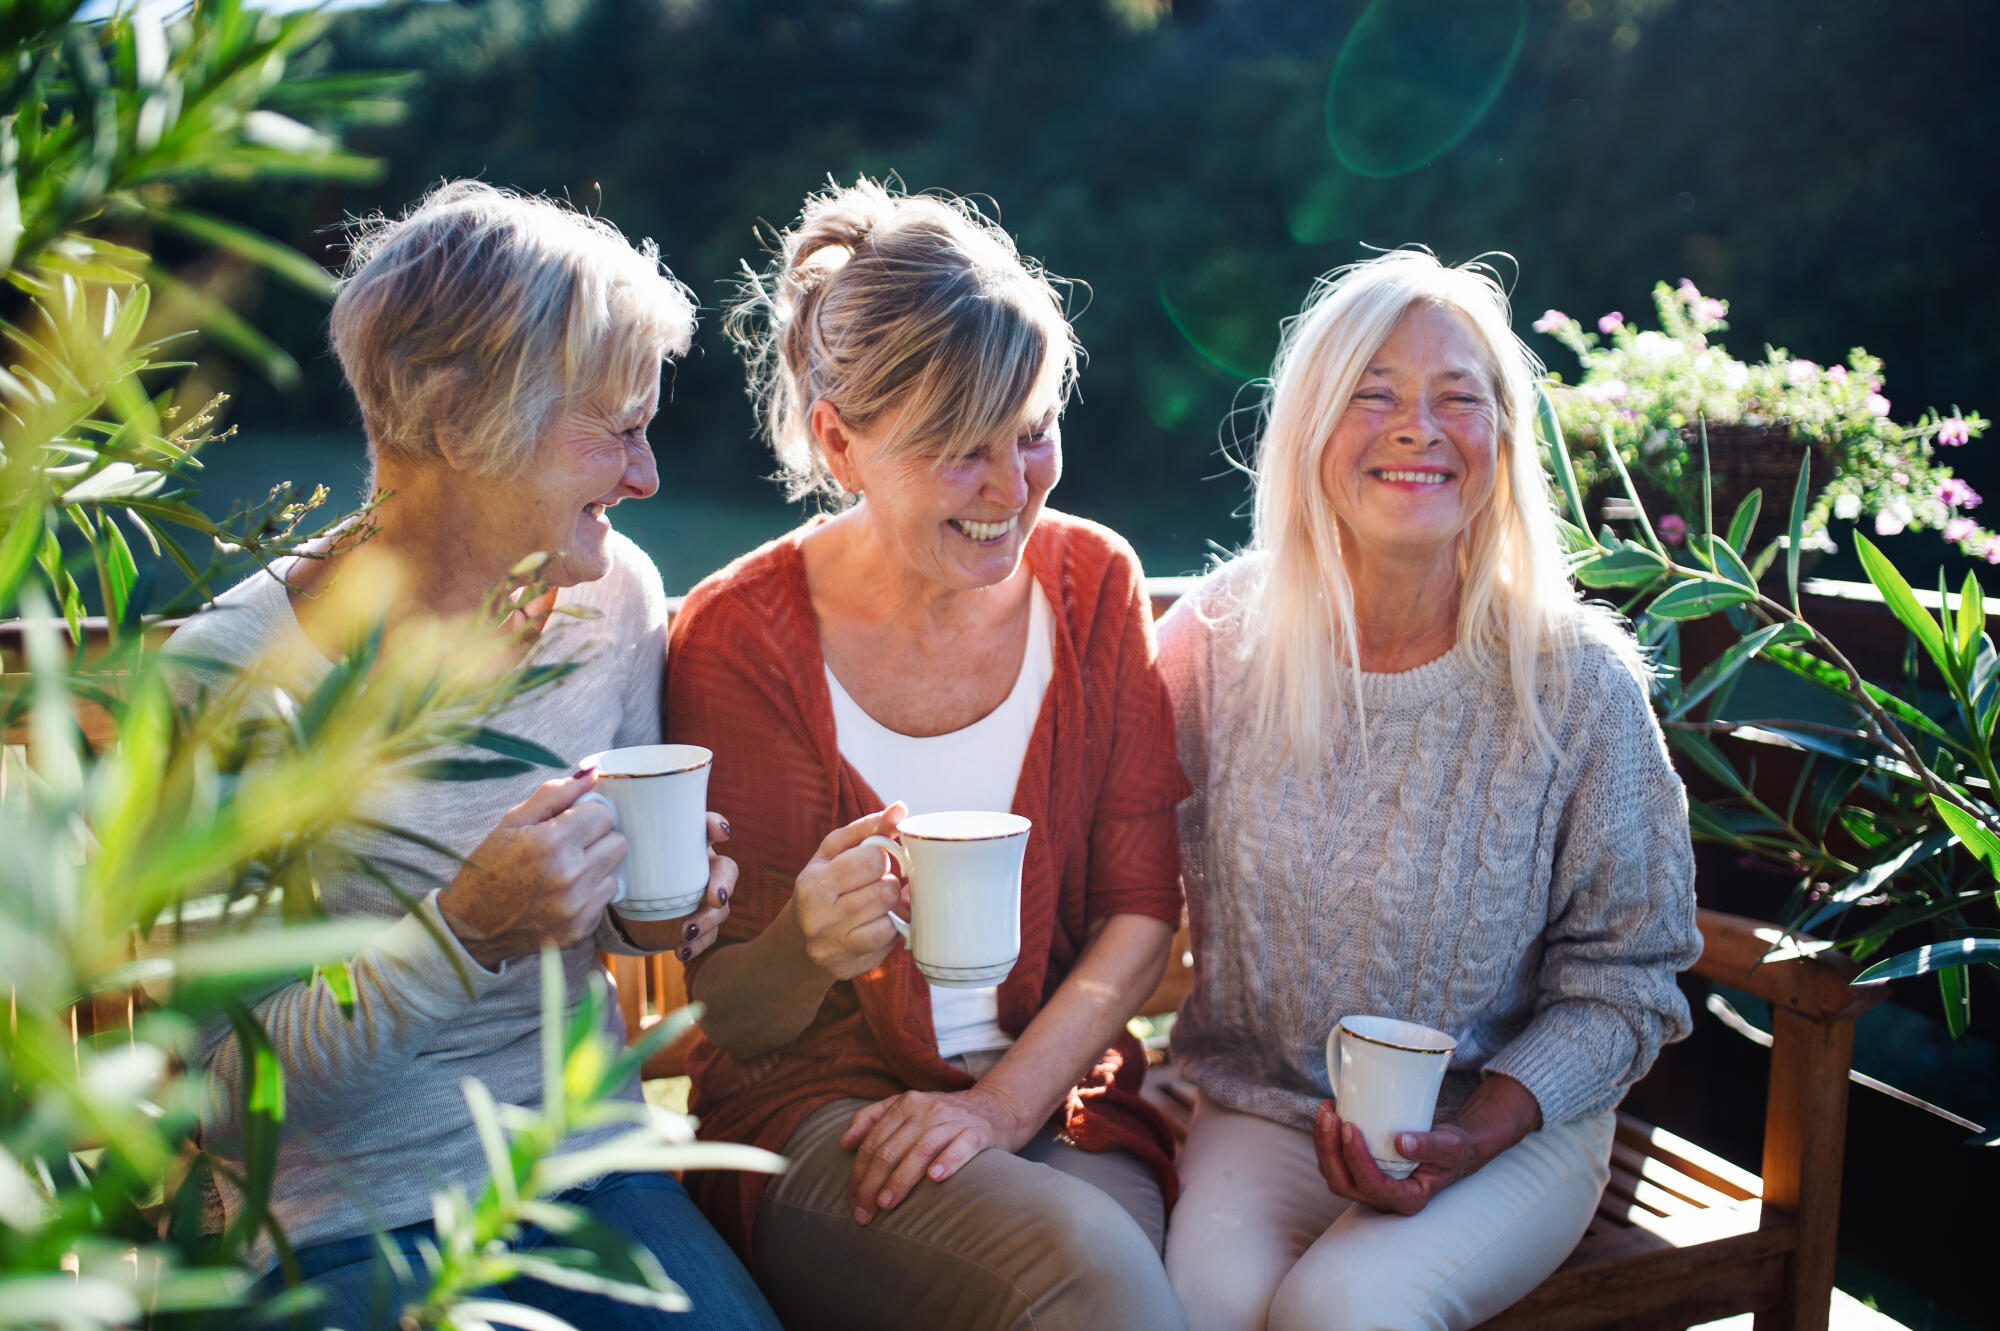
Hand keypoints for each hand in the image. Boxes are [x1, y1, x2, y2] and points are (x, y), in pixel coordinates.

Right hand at [438, 770, 624, 968]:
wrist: (471, 926)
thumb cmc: (489, 867)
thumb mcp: (512, 821)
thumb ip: (555, 794)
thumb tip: (594, 772)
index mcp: (551, 843)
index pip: (604, 813)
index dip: (587, 814)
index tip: (570, 822)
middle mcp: (569, 876)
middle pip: (618, 841)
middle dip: (597, 838)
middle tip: (569, 845)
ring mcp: (577, 907)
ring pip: (616, 870)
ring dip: (597, 867)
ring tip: (565, 871)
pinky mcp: (582, 930)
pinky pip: (606, 899)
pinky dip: (590, 893)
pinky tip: (563, 894)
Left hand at [611, 811, 737, 960]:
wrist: (622, 908)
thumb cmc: (623, 867)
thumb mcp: (617, 846)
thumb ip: (607, 822)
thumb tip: (586, 783)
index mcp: (686, 844)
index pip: (709, 828)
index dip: (717, 827)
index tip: (718, 832)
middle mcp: (700, 869)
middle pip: (726, 869)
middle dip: (724, 882)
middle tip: (714, 897)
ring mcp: (701, 899)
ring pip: (721, 907)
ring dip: (709, 919)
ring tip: (686, 931)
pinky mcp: (696, 924)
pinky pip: (709, 935)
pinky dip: (699, 944)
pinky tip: (681, 950)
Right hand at [791, 804, 908, 981]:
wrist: (798, 939)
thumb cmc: (824, 884)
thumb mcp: (835, 852)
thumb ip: (868, 828)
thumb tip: (900, 809)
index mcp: (813, 883)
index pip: (874, 860)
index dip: (882, 858)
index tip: (874, 862)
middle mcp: (819, 919)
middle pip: (886, 891)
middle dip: (888, 884)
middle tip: (877, 884)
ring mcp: (833, 947)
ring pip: (890, 921)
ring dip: (890, 910)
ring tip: (876, 905)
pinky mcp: (847, 969)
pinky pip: (888, 946)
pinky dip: (888, 933)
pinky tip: (873, 925)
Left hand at [839, 1086, 1033, 1223]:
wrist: (998, 1107)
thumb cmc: (946, 1117)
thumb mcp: (909, 1108)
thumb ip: (873, 1118)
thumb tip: (844, 1143)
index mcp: (906, 1103)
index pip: (873, 1142)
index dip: (859, 1174)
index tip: (853, 1202)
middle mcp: (927, 1109)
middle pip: (891, 1148)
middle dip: (872, 1184)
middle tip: (864, 1213)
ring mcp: (954, 1119)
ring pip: (920, 1149)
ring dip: (901, 1179)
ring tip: (886, 1204)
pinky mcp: (979, 1131)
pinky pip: (961, 1145)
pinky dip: (947, 1161)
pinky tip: (935, 1178)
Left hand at [1312, 1101, 1482, 1215]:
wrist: (1449, 1150)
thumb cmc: (1452, 1151)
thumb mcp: (1450, 1148)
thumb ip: (1429, 1147)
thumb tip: (1401, 1143)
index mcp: (1407, 1199)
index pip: (1372, 1185)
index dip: (1356, 1158)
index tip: (1350, 1126)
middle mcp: (1383, 1199)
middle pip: (1343, 1183)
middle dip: (1330, 1149)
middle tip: (1330, 1116)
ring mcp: (1369, 1188)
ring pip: (1333, 1174)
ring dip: (1323, 1142)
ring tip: (1326, 1110)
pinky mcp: (1360, 1174)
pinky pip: (1334, 1162)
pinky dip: (1326, 1139)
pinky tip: (1330, 1115)